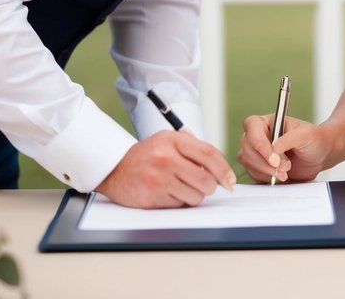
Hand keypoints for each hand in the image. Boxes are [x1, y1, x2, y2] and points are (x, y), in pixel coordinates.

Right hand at [96, 130, 235, 207]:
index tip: (230, 180)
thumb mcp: (168, 140)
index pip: (209, 154)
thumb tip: (220, 167)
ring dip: (194, 195)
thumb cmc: (147, 155)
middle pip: (206, 180)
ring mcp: (158, 179)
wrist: (115, 169)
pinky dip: (179, 201)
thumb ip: (193, 147)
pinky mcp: (152, 197)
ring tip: (181, 187)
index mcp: (173, 140)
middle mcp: (166, 158)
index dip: (224, 169)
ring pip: (195, 196)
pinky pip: (179, 205)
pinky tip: (168, 192)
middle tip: (203, 184)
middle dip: (209, 186)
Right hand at [237, 114, 331, 182]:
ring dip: (267, 171)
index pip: (252, 127)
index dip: (260, 144)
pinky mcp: (259, 166)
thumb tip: (274, 148)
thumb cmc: (314, 139)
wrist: (320, 155)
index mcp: (266, 122)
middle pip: (247, 147)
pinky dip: (267, 177)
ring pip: (248, 162)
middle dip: (265, 162)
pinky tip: (281, 175)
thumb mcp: (305, 135)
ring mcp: (257, 152)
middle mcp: (258, 135)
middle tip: (285, 167)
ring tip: (286, 171)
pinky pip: (253, 173)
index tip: (275, 159)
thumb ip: (289, 139)